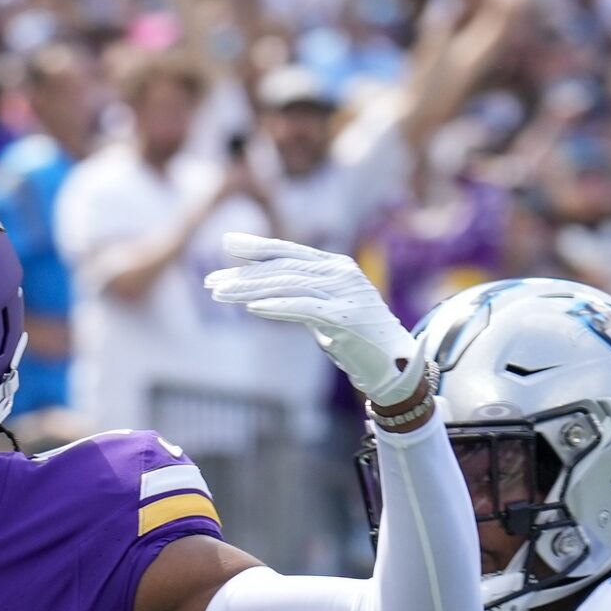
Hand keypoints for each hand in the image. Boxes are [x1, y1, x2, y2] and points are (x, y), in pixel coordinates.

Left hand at [202, 233, 424, 405]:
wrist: (398, 367)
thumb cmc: (361, 345)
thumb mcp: (327, 314)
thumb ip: (303, 299)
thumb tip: (269, 296)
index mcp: (336, 266)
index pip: (289, 251)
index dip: (257, 246)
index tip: (226, 244)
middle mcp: (340, 273)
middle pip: (282, 266)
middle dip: (243, 274)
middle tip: (211, 280)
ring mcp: (344, 293)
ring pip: (287, 284)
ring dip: (249, 289)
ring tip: (220, 293)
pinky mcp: (346, 317)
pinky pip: (303, 307)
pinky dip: (275, 306)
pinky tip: (251, 307)